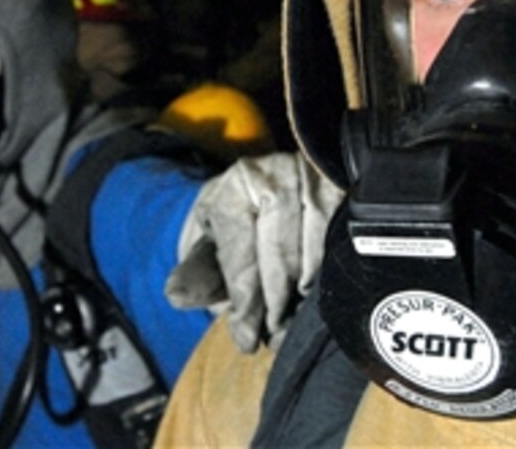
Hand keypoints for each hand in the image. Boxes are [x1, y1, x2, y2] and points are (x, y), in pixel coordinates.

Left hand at [166, 152, 343, 352]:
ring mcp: (311, 179)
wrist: (274, 183)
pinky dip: (329, 270)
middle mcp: (273, 177)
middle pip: (278, 252)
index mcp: (234, 188)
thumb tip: (175, 296)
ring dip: (305, 291)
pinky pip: (338, 236)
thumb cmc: (240, 220)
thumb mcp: (213, 241)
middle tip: (274, 335)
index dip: (244, 301)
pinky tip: (321, 294)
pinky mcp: (340, 188)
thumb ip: (199, 272)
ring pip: (313, 247)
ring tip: (294, 322)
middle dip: (275, 301)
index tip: (247, 339)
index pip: (241, 253)